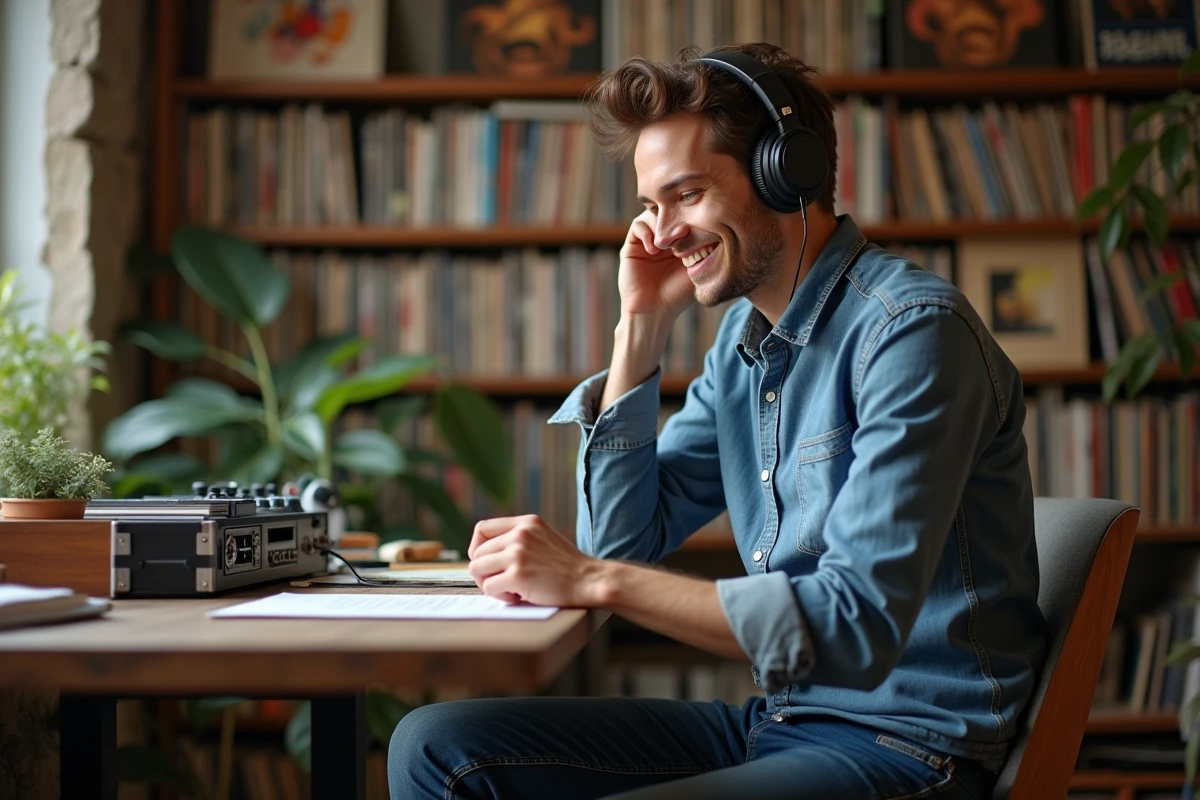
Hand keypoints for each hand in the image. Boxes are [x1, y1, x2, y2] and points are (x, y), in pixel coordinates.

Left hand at [467, 514, 605, 606]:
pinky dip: (499, 596)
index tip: (486, 562)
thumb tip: (485, 552)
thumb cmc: (567, 566)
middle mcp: (520, 534)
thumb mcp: (543, 537)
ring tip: (510, 589)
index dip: (476, 548)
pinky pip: (489, 587)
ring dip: (489, 584)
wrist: (589, 580)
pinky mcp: (518, 575)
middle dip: (484, 572)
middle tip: (503, 582)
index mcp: (526, 523)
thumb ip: (519, 538)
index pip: (482, 528)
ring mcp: (518, 553)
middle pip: (476, 553)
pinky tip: (518, 596)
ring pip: (477, 569)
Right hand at [618, 210, 695, 319]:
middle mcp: (664, 239)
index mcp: (680, 242)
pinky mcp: (632, 245)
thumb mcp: (697, 270)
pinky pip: (638, 226)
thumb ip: (704, 248)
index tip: (698, 228)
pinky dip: (647, 232)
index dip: (691, 217)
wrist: (653, 312)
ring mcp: (648, 241)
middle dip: (677, 218)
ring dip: (662, 225)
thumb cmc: (678, 295)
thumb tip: (716, 225)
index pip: (685, 217)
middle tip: (685, 231)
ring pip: (653, 215)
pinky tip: (654, 250)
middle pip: (669, 212)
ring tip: (670, 243)